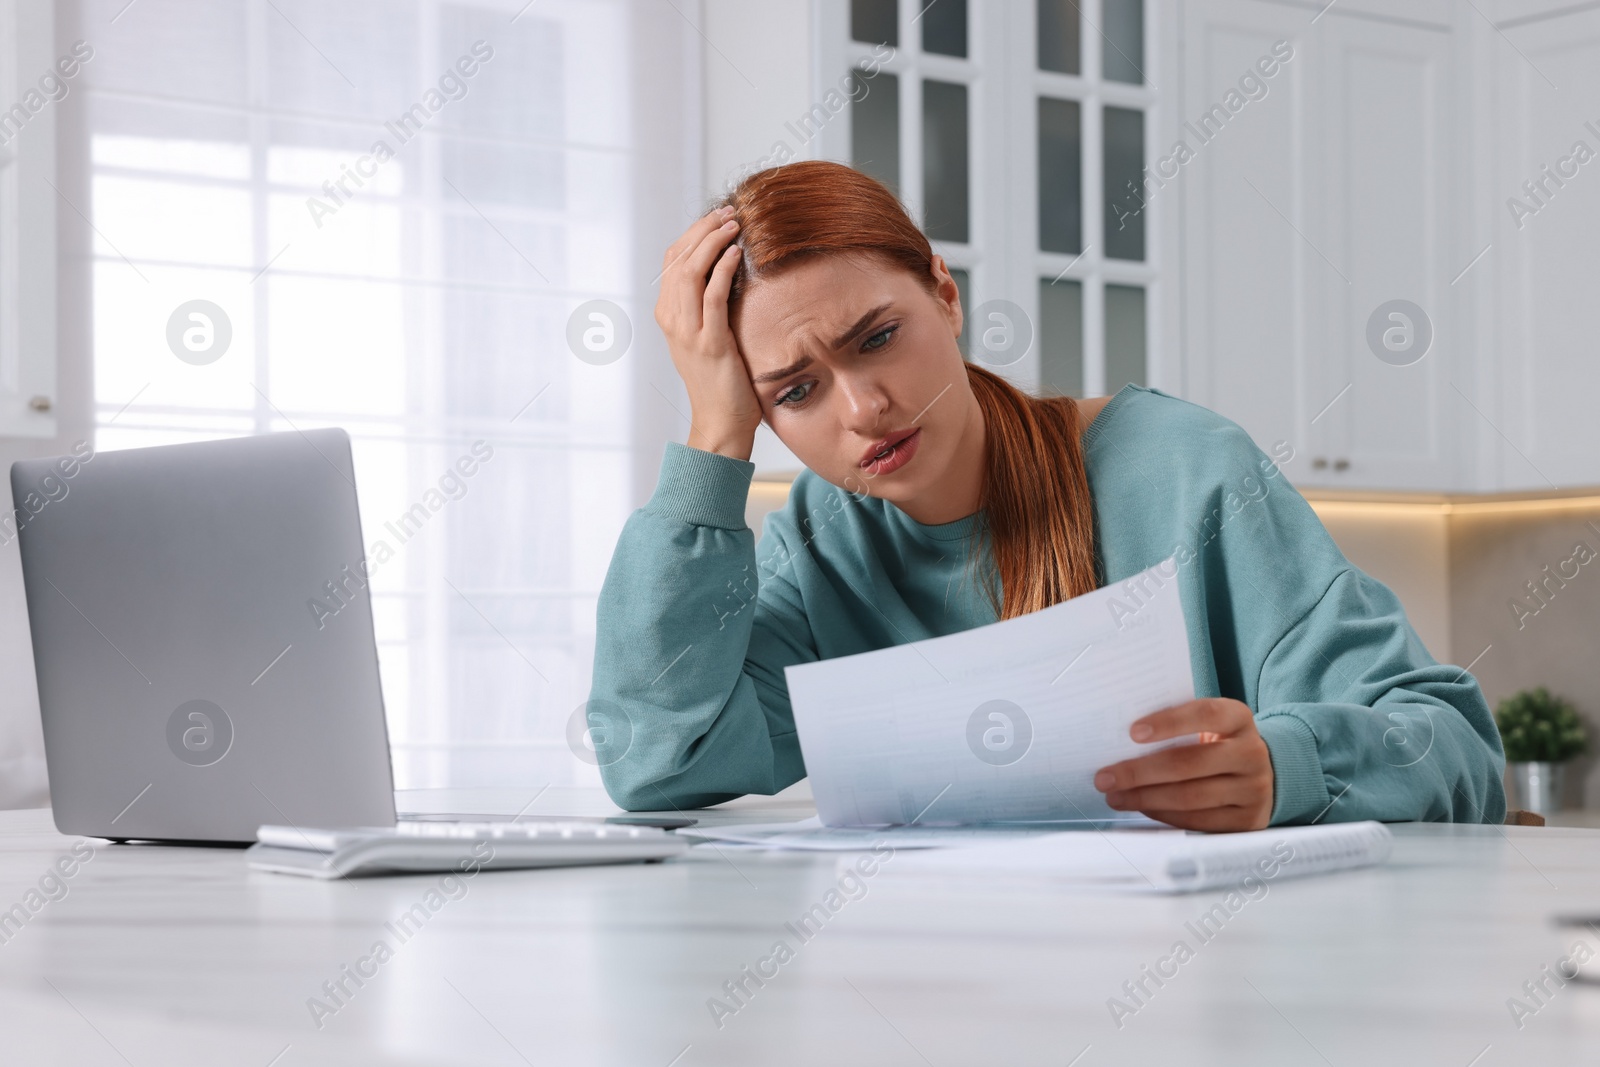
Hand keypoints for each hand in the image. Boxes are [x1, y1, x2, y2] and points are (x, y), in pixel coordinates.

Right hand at [654, 206, 763, 459]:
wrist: (721, 423)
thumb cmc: (722, 381)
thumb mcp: (709, 336)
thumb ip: (709, 306)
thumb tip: (729, 270)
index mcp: (668, 314)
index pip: (673, 260)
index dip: (694, 233)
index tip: (719, 217)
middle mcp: (671, 319)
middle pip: (679, 258)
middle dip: (703, 228)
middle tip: (729, 211)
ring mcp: (687, 331)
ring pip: (691, 271)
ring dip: (713, 241)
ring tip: (734, 224)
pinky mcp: (710, 343)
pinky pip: (712, 296)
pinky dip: (722, 269)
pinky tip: (737, 253)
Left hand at [1092, 698, 1273, 831]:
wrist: (1257, 773)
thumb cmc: (1215, 743)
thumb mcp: (1206, 725)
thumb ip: (1175, 726)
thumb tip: (1120, 741)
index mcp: (1238, 718)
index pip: (1205, 714)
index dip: (1169, 723)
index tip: (1132, 732)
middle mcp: (1252, 753)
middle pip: (1190, 763)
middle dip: (1140, 772)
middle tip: (1105, 778)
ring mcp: (1253, 789)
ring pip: (1191, 797)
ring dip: (1145, 798)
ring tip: (1115, 797)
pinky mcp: (1248, 820)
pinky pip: (1198, 820)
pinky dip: (1164, 815)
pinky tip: (1142, 808)